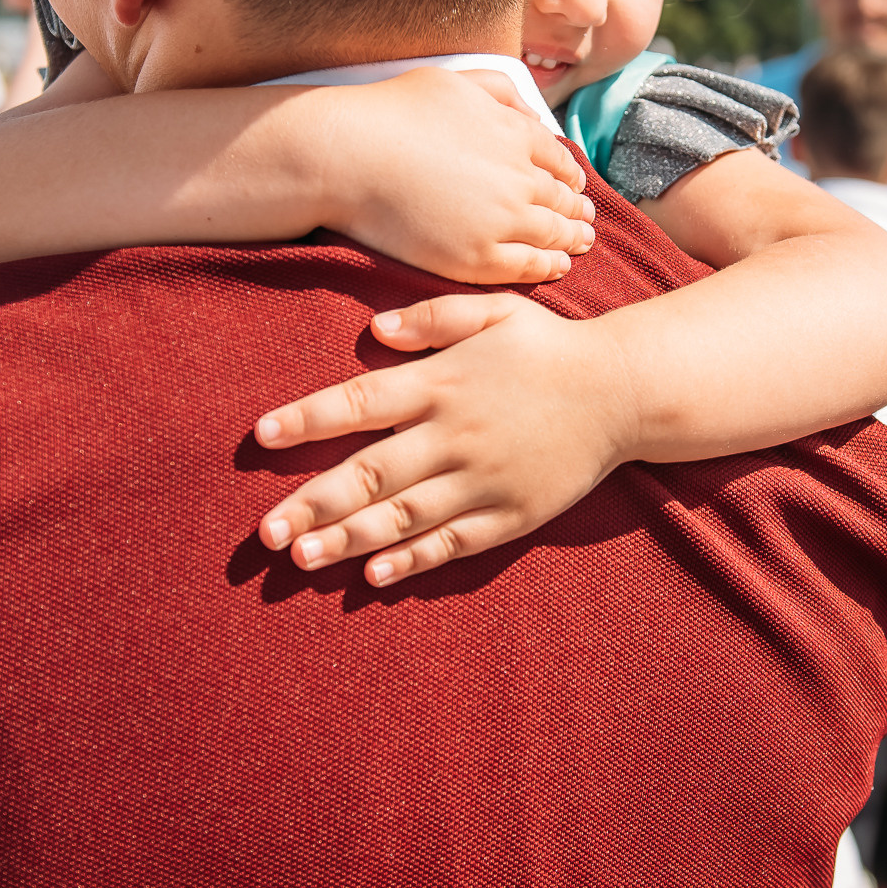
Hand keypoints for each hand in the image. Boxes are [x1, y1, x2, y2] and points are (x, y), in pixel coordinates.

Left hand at [252, 294, 636, 585]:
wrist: (624, 391)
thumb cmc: (549, 347)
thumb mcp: (492, 312)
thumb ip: (432, 319)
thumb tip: (373, 330)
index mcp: (443, 383)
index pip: (360, 402)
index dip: (307, 419)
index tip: (262, 437)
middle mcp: (455, 434)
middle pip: (369, 473)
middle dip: (312, 503)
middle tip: (264, 533)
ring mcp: (483, 479)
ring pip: (403, 516)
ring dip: (347, 539)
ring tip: (302, 558)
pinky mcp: (511, 513)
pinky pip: (453, 542)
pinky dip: (413, 560)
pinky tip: (374, 575)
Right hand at [317, 69, 592, 283]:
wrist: (348, 156)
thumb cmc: (390, 113)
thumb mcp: (453, 81)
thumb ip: (500, 92)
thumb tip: (534, 115)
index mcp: (514, 133)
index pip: (558, 160)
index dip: (571, 176)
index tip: (575, 186)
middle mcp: (517, 177)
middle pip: (562, 199)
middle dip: (578, 209)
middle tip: (587, 220)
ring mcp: (500, 220)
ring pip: (554, 233)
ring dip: (573, 238)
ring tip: (581, 243)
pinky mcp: (477, 257)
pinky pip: (528, 266)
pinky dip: (550, 266)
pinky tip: (557, 266)